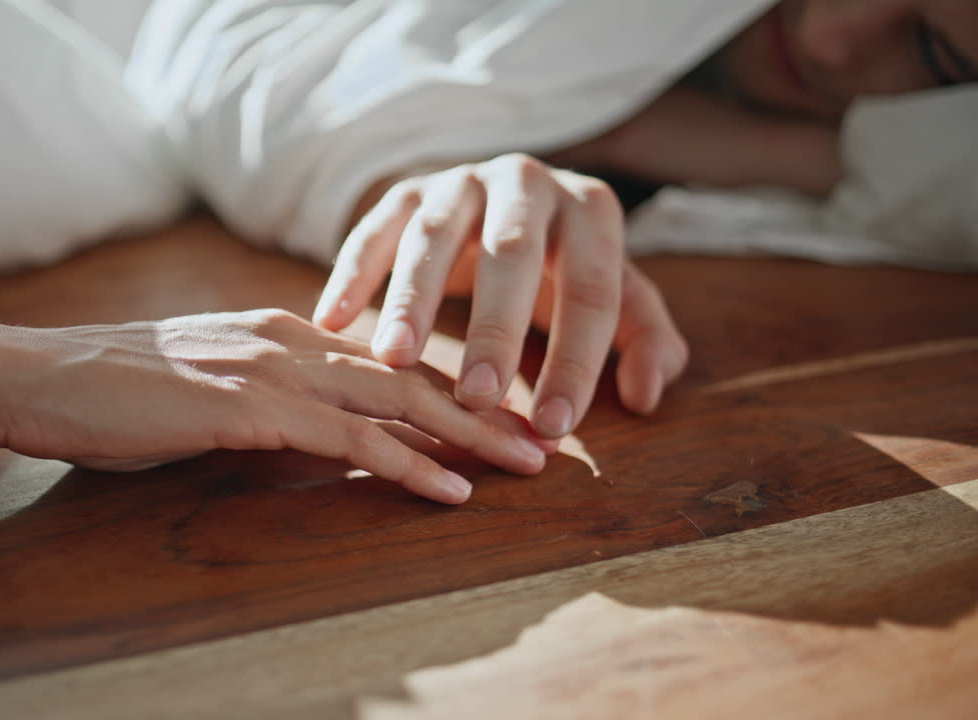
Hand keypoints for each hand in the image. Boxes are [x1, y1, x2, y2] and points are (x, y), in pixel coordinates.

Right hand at [0, 310, 549, 503]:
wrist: (40, 376)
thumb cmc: (117, 392)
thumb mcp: (208, 391)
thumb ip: (269, 404)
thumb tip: (317, 440)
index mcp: (286, 329)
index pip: (390, 360)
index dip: (454, 388)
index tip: (504, 415)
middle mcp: (292, 337)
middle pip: (413, 374)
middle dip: (485, 408)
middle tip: (544, 440)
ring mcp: (272, 367)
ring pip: (396, 401)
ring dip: (470, 434)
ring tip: (526, 464)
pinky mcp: (249, 406)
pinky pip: (347, 439)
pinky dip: (406, 464)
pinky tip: (451, 488)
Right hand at [313, 154, 687, 439]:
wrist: (505, 198)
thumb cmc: (565, 265)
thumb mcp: (616, 296)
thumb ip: (644, 340)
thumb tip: (646, 395)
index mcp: (591, 210)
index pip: (592, 290)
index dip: (577, 360)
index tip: (553, 426)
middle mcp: (527, 182)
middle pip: (512, 255)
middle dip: (494, 328)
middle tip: (477, 397)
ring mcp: (461, 180)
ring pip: (434, 235)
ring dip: (411, 298)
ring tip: (394, 359)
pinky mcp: (407, 188)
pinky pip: (374, 227)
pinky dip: (352, 271)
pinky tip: (331, 318)